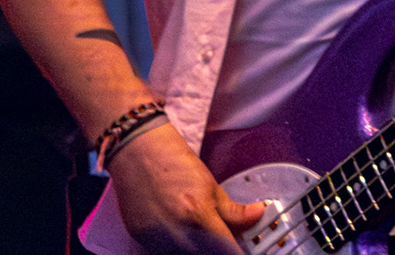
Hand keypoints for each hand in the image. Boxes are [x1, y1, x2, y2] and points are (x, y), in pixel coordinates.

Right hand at [108, 121, 264, 253]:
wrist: (137, 150)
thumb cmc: (172, 161)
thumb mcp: (210, 184)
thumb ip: (235, 210)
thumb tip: (258, 215)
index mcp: (198, 216)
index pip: (227, 250)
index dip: (239, 251)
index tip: (245, 247)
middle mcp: (176, 233)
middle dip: (221, 249)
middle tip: (227, 240)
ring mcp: (156, 239)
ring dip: (201, 249)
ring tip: (206, 236)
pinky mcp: (141, 240)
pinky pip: (165, 252)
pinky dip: (180, 248)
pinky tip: (185, 236)